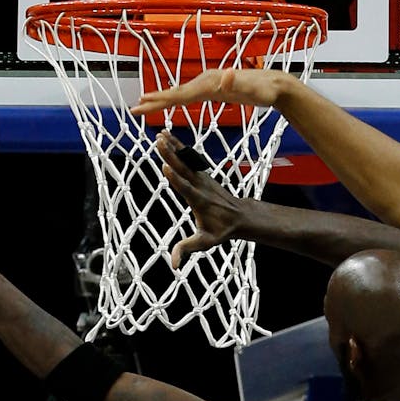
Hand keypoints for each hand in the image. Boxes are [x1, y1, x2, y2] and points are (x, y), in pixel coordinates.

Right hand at [131, 68, 288, 116]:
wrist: (274, 85)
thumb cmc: (264, 90)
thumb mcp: (253, 90)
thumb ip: (238, 84)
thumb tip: (225, 76)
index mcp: (210, 83)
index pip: (180, 95)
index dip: (160, 101)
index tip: (143, 106)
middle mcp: (206, 81)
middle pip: (176, 92)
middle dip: (154, 101)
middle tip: (134, 108)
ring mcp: (209, 84)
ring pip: (180, 93)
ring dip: (161, 99)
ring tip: (145, 103)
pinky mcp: (213, 89)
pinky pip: (189, 95)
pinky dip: (176, 98)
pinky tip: (171, 101)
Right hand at [155, 132, 248, 268]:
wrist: (240, 217)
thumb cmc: (221, 231)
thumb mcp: (205, 243)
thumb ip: (188, 250)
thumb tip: (174, 265)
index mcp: (199, 202)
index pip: (186, 189)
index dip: (175, 179)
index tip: (165, 167)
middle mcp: (201, 186)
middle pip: (184, 169)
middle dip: (171, 156)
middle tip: (158, 142)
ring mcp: (202, 178)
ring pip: (186, 160)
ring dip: (174, 147)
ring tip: (160, 134)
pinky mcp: (202, 174)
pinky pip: (189, 159)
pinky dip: (179, 148)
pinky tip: (168, 137)